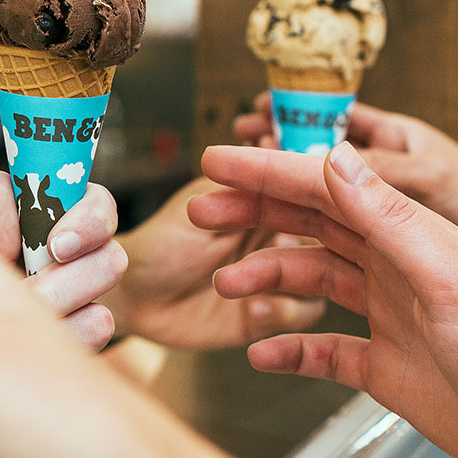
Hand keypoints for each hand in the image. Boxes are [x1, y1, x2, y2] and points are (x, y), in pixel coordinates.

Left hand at [99, 176, 322, 348]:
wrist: (132, 297)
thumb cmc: (159, 243)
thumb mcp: (198, 208)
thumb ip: (240, 189)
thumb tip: (272, 142)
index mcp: (266, 205)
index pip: (307, 192)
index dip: (316, 192)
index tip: (315, 193)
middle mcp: (278, 238)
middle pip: (325, 235)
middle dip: (311, 239)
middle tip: (287, 242)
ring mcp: (278, 279)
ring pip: (322, 277)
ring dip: (300, 279)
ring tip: (269, 282)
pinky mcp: (268, 314)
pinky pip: (298, 314)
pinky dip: (282, 311)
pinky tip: (255, 310)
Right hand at [190, 142, 457, 457]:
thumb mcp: (452, 276)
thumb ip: (391, 219)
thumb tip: (337, 158)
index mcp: (412, 236)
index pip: (327, 189)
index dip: (268, 172)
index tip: (219, 160)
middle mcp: (396, 269)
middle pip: (310, 227)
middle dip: (253, 216)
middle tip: (201, 213)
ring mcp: (390, 317)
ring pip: (311, 282)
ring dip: (267, 277)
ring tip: (226, 285)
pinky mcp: (387, 366)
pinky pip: (324, 350)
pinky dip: (290, 348)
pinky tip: (261, 352)